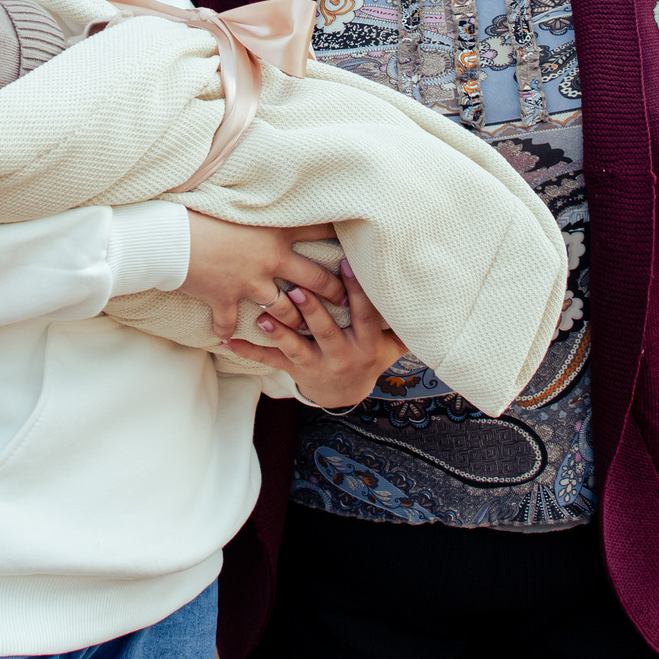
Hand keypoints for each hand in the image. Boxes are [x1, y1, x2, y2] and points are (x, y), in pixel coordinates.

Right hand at [179, 216, 343, 337]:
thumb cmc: (202, 209)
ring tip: (302, 326)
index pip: (319, 232)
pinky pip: (229, 321)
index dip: (342, 238)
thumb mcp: (239, 200)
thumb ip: (260, 201)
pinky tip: (225, 338)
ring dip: (293, 319)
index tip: (357, 244)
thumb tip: (272, 181)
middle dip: (333, 291)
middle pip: (314, 280)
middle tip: (344, 299)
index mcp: (276, 231)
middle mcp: (270, 260)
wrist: (171, 237)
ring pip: (284, 309)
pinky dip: (226, 329)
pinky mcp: (226, 299)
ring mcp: (250, 283)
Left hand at [223, 259, 406, 409]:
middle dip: (312, 311)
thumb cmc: (369, 354)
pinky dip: (248, 351)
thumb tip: (430, 287)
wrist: (347, 395)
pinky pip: (270, 361)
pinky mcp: (295, 370)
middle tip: (297, 289)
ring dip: (279, 331)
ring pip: (297, 347)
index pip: (363, 314)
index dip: (356, 290)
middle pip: (326, 330)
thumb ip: (400, 318)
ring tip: (262, 317)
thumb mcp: (391, 342)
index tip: (347, 264)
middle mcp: (343, 354)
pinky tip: (228, 343)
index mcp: (367, 342)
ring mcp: (317, 364)